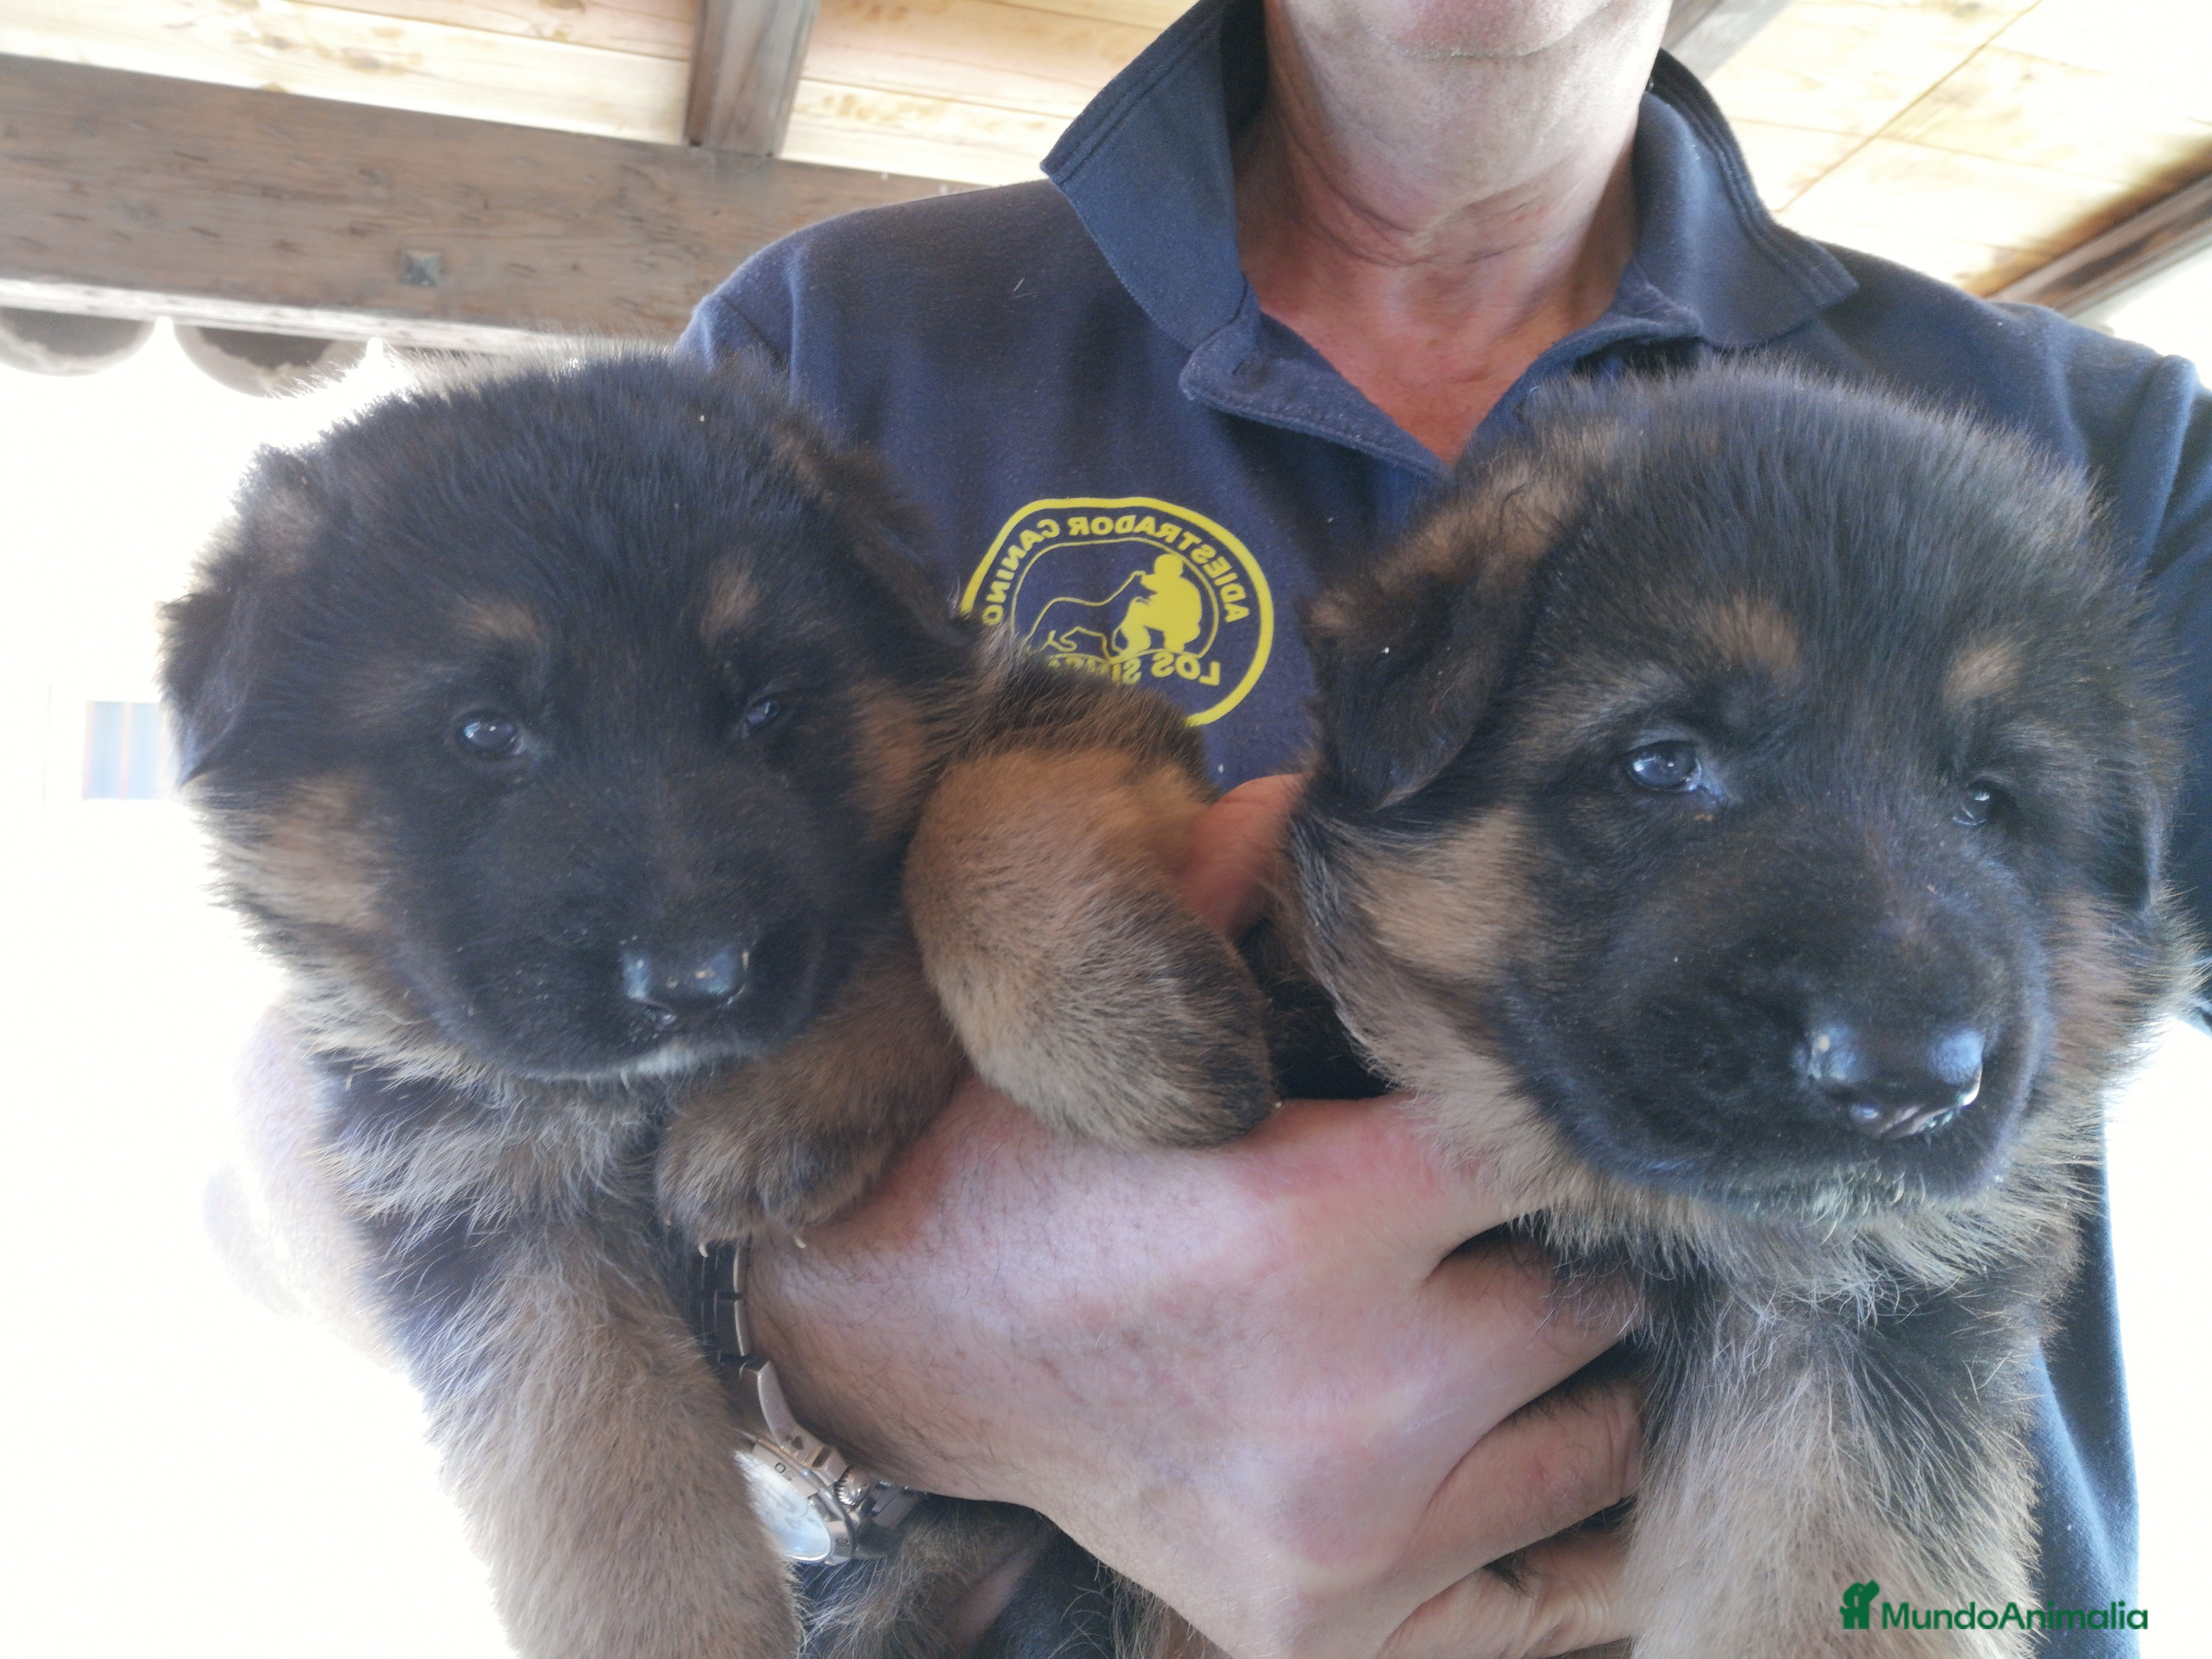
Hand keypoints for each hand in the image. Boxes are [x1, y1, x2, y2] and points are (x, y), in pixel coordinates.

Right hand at [748, 776, 1641, 1658]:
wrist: (893, 1345)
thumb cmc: (1009, 1169)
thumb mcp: (1105, 1021)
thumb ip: (1224, 891)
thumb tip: (1331, 793)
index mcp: (1300, 1217)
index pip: (1544, 1142)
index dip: (1545, 1112)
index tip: (1524, 1104)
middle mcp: (1348, 1392)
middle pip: (1590, 1296)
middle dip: (1550, 1248)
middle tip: (1487, 1223)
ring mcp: (1346, 1533)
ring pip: (1599, 1440)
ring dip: (1561, 1380)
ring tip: (1482, 1329)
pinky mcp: (1326, 1629)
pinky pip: (1552, 1592)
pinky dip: (1553, 1528)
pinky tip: (1498, 1457)